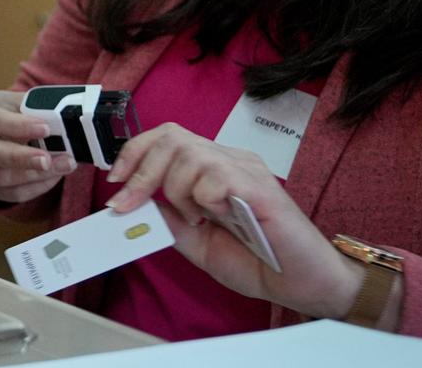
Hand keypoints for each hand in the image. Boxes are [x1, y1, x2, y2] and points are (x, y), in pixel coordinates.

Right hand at [0, 89, 78, 202]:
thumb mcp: (11, 101)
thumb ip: (31, 105)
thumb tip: (59, 113)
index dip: (16, 126)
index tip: (44, 128)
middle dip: (22, 158)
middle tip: (49, 158)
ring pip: (0, 177)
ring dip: (35, 174)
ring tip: (64, 165)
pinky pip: (11, 193)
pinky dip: (37, 187)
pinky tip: (54, 176)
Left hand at [105, 123, 363, 320]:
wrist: (305, 284)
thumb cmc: (259, 262)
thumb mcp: (198, 243)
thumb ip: (169, 220)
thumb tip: (134, 202)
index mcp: (214, 168)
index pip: (166, 137)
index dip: (134, 154)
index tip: (116, 183)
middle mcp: (230, 160)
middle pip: (171, 137)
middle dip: (141, 171)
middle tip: (132, 203)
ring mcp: (247, 170)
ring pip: (189, 154)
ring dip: (178, 191)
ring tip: (199, 220)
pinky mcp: (261, 187)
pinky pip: (216, 176)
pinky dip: (206, 199)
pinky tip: (223, 219)